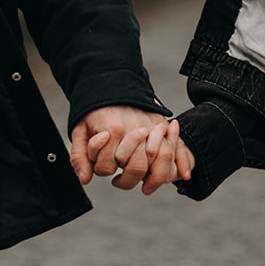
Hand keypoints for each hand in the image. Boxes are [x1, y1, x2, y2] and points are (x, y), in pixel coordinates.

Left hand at [69, 106, 193, 191]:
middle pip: (136, 168)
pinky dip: (183, 161)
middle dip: (126, 178)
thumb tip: (85, 179)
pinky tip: (184, 174)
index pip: (107, 167)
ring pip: (158, 161)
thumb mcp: (81, 129)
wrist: (111, 84)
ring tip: (144, 181)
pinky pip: (177, 147)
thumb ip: (79, 155)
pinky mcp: (161, 124)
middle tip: (119, 178)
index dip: (102, 169)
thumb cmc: (95, 111)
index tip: (104, 165)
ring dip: (152, 175)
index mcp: (112, 130)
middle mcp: (134, 129)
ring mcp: (150, 127)